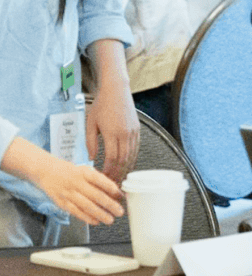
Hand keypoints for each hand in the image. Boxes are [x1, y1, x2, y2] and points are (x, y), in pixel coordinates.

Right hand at [0, 138, 124, 226]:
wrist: (47, 172)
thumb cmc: (71, 171)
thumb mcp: (85, 170)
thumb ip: (97, 180)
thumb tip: (114, 191)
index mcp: (84, 172)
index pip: (100, 180)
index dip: (111, 188)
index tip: (120, 195)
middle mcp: (76, 182)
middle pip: (95, 195)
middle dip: (109, 204)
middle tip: (120, 211)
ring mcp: (69, 194)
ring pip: (87, 206)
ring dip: (100, 214)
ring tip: (110, 219)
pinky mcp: (62, 203)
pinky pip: (76, 212)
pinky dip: (87, 218)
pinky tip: (96, 221)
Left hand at [85, 41, 139, 182]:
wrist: (116, 89)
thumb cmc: (102, 105)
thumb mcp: (90, 123)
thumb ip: (90, 142)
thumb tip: (90, 159)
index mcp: (112, 133)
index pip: (111, 159)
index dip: (108, 172)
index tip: (103, 180)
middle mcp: (125, 134)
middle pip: (123, 160)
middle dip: (117, 174)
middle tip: (112, 186)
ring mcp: (133, 132)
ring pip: (131, 156)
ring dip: (125, 169)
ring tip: (120, 179)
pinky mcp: (137, 129)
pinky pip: (135, 149)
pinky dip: (132, 159)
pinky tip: (127, 165)